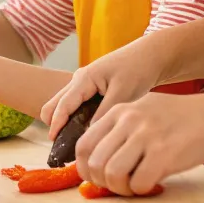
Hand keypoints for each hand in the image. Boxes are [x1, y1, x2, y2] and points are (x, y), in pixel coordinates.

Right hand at [41, 39, 162, 138]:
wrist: (150, 56)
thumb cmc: (138, 70)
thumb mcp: (123, 93)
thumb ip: (104, 113)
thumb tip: (88, 135)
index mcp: (84, 78)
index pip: (63, 104)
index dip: (56, 124)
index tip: (53, 142)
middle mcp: (79, 80)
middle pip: (54, 104)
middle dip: (55, 124)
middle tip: (66, 146)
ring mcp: (83, 84)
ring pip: (64, 105)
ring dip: (65, 122)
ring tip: (77, 144)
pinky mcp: (90, 89)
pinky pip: (75, 106)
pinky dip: (75, 119)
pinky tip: (88, 132)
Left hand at [74, 91, 203, 195]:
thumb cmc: (181, 118)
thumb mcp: (145, 111)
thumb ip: (120, 130)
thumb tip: (97, 160)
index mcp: (120, 111)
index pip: (83, 144)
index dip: (86, 168)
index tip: (98, 178)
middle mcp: (129, 120)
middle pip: (94, 163)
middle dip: (102, 183)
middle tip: (119, 186)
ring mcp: (146, 136)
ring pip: (112, 174)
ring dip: (121, 189)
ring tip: (135, 186)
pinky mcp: (164, 153)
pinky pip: (139, 183)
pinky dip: (142, 190)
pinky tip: (152, 184)